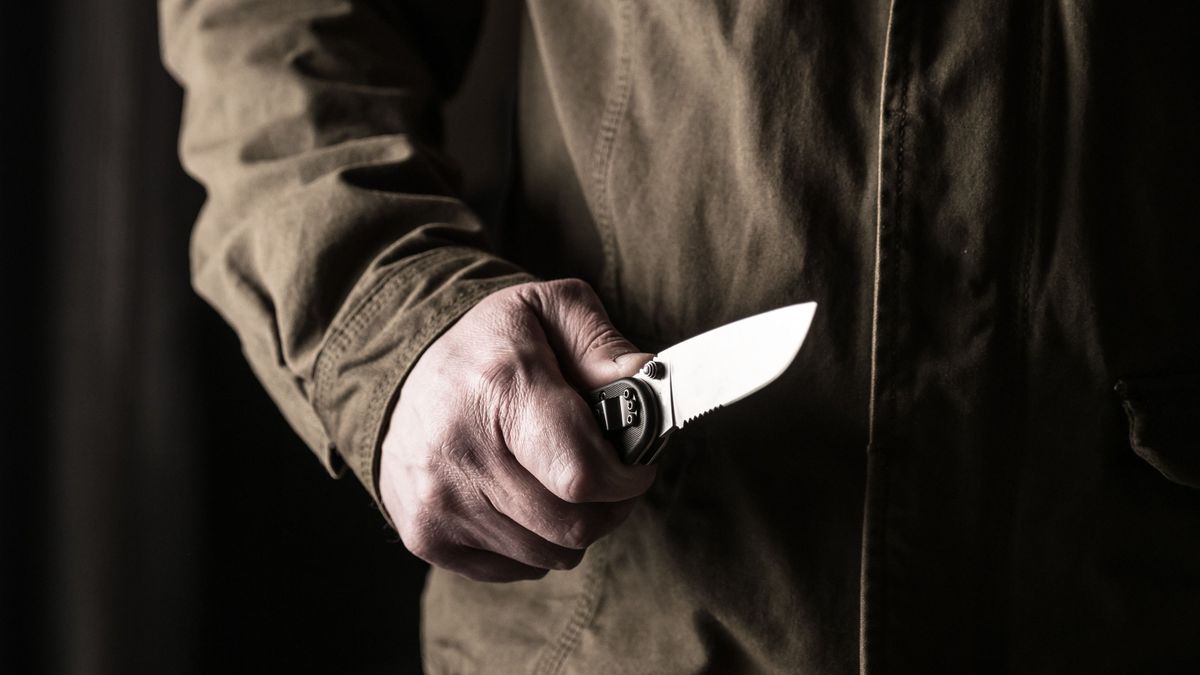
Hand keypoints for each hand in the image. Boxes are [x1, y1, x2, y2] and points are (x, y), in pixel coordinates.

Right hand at [380, 279, 655, 581]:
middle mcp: (461, 450)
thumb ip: (602, 342)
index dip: (626, 479)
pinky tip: (527, 503)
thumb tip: (643, 382)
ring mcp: (438, 500)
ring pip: (548, 554)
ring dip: (574, 528)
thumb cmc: (489, 342)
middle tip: (610, 479)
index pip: (582, 474)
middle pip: (571, 525)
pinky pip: (514, 568)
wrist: (396, 369)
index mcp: (500, 389)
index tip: (635, 465)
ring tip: (567, 487)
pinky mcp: (425, 534)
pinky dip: (535, 544)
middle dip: (609, 507)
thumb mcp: (549, 307)